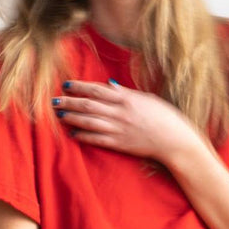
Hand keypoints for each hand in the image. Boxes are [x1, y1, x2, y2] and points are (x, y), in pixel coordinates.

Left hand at [52, 80, 200, 165]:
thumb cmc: (164, 116)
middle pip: (88, 105)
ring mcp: (119, 129)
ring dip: (72, 118)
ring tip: (60, 115)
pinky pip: (97, 139)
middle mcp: (120, 113)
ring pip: (89, 122)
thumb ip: (125, 92)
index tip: (67, 84)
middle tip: (54, 100)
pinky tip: (73, 134)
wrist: (174, 140)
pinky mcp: (120, 144)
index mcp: (127, 99)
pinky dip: (83, 136)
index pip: (97, 90)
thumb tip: (108, 85)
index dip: (80, 86)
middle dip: (69, 102)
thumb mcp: (146, 98)